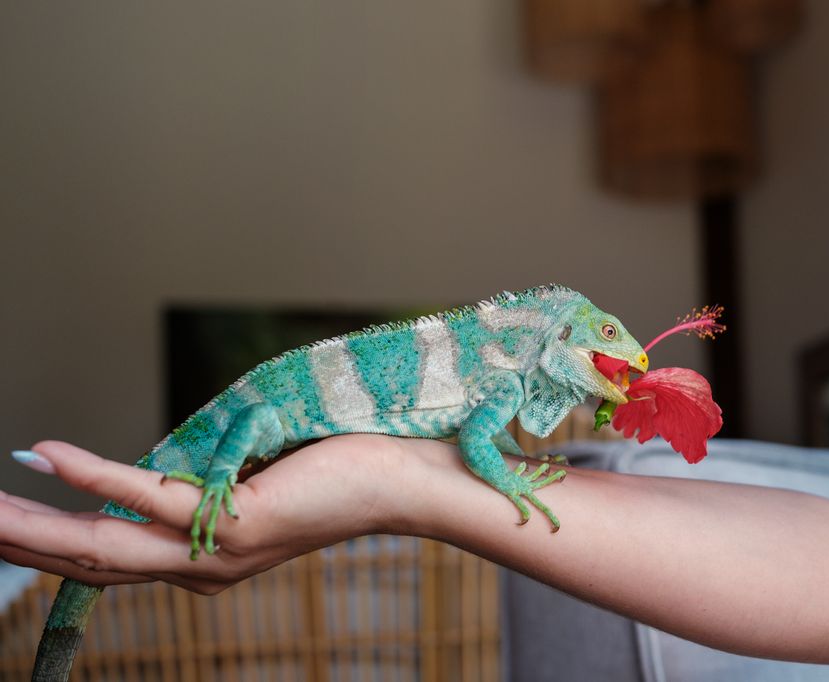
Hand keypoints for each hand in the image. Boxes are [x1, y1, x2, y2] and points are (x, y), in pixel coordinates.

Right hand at [0, 435, 404, 594]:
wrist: (400, 481)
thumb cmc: (330, 470)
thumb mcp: (246, 484)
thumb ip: (198, 489)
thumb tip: (157, 468)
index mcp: (199, 562)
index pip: (105, 560)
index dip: (45, 543)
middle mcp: (201, 570)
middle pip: (88, 563)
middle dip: (18, 543)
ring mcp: (218, 554)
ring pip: (103, 545)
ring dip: (30, 526)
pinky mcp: (240, 523)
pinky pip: (150, 499)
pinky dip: (92, 477)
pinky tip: (43, 456)